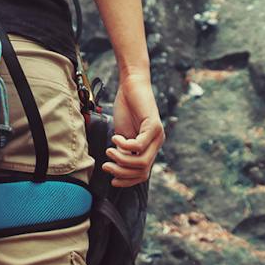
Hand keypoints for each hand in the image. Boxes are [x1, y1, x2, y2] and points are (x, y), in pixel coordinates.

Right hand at [102, 71, 163, 188]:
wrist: (132, 84)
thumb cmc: (127, 107)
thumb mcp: (124, 134)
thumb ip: (124, 150)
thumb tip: (118, 168)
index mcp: (150, 147)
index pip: (143, 174)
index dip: (128, 180)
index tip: (113, 180)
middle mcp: (157, 143)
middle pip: (143, 171)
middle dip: (122, 172)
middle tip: (107, 166)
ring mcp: (157, 135)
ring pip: (141, 162)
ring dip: (121, 160)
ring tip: (110, 150)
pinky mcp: (154, 126)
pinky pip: (139, 146)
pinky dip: (124, 145)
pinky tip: (116, 137)